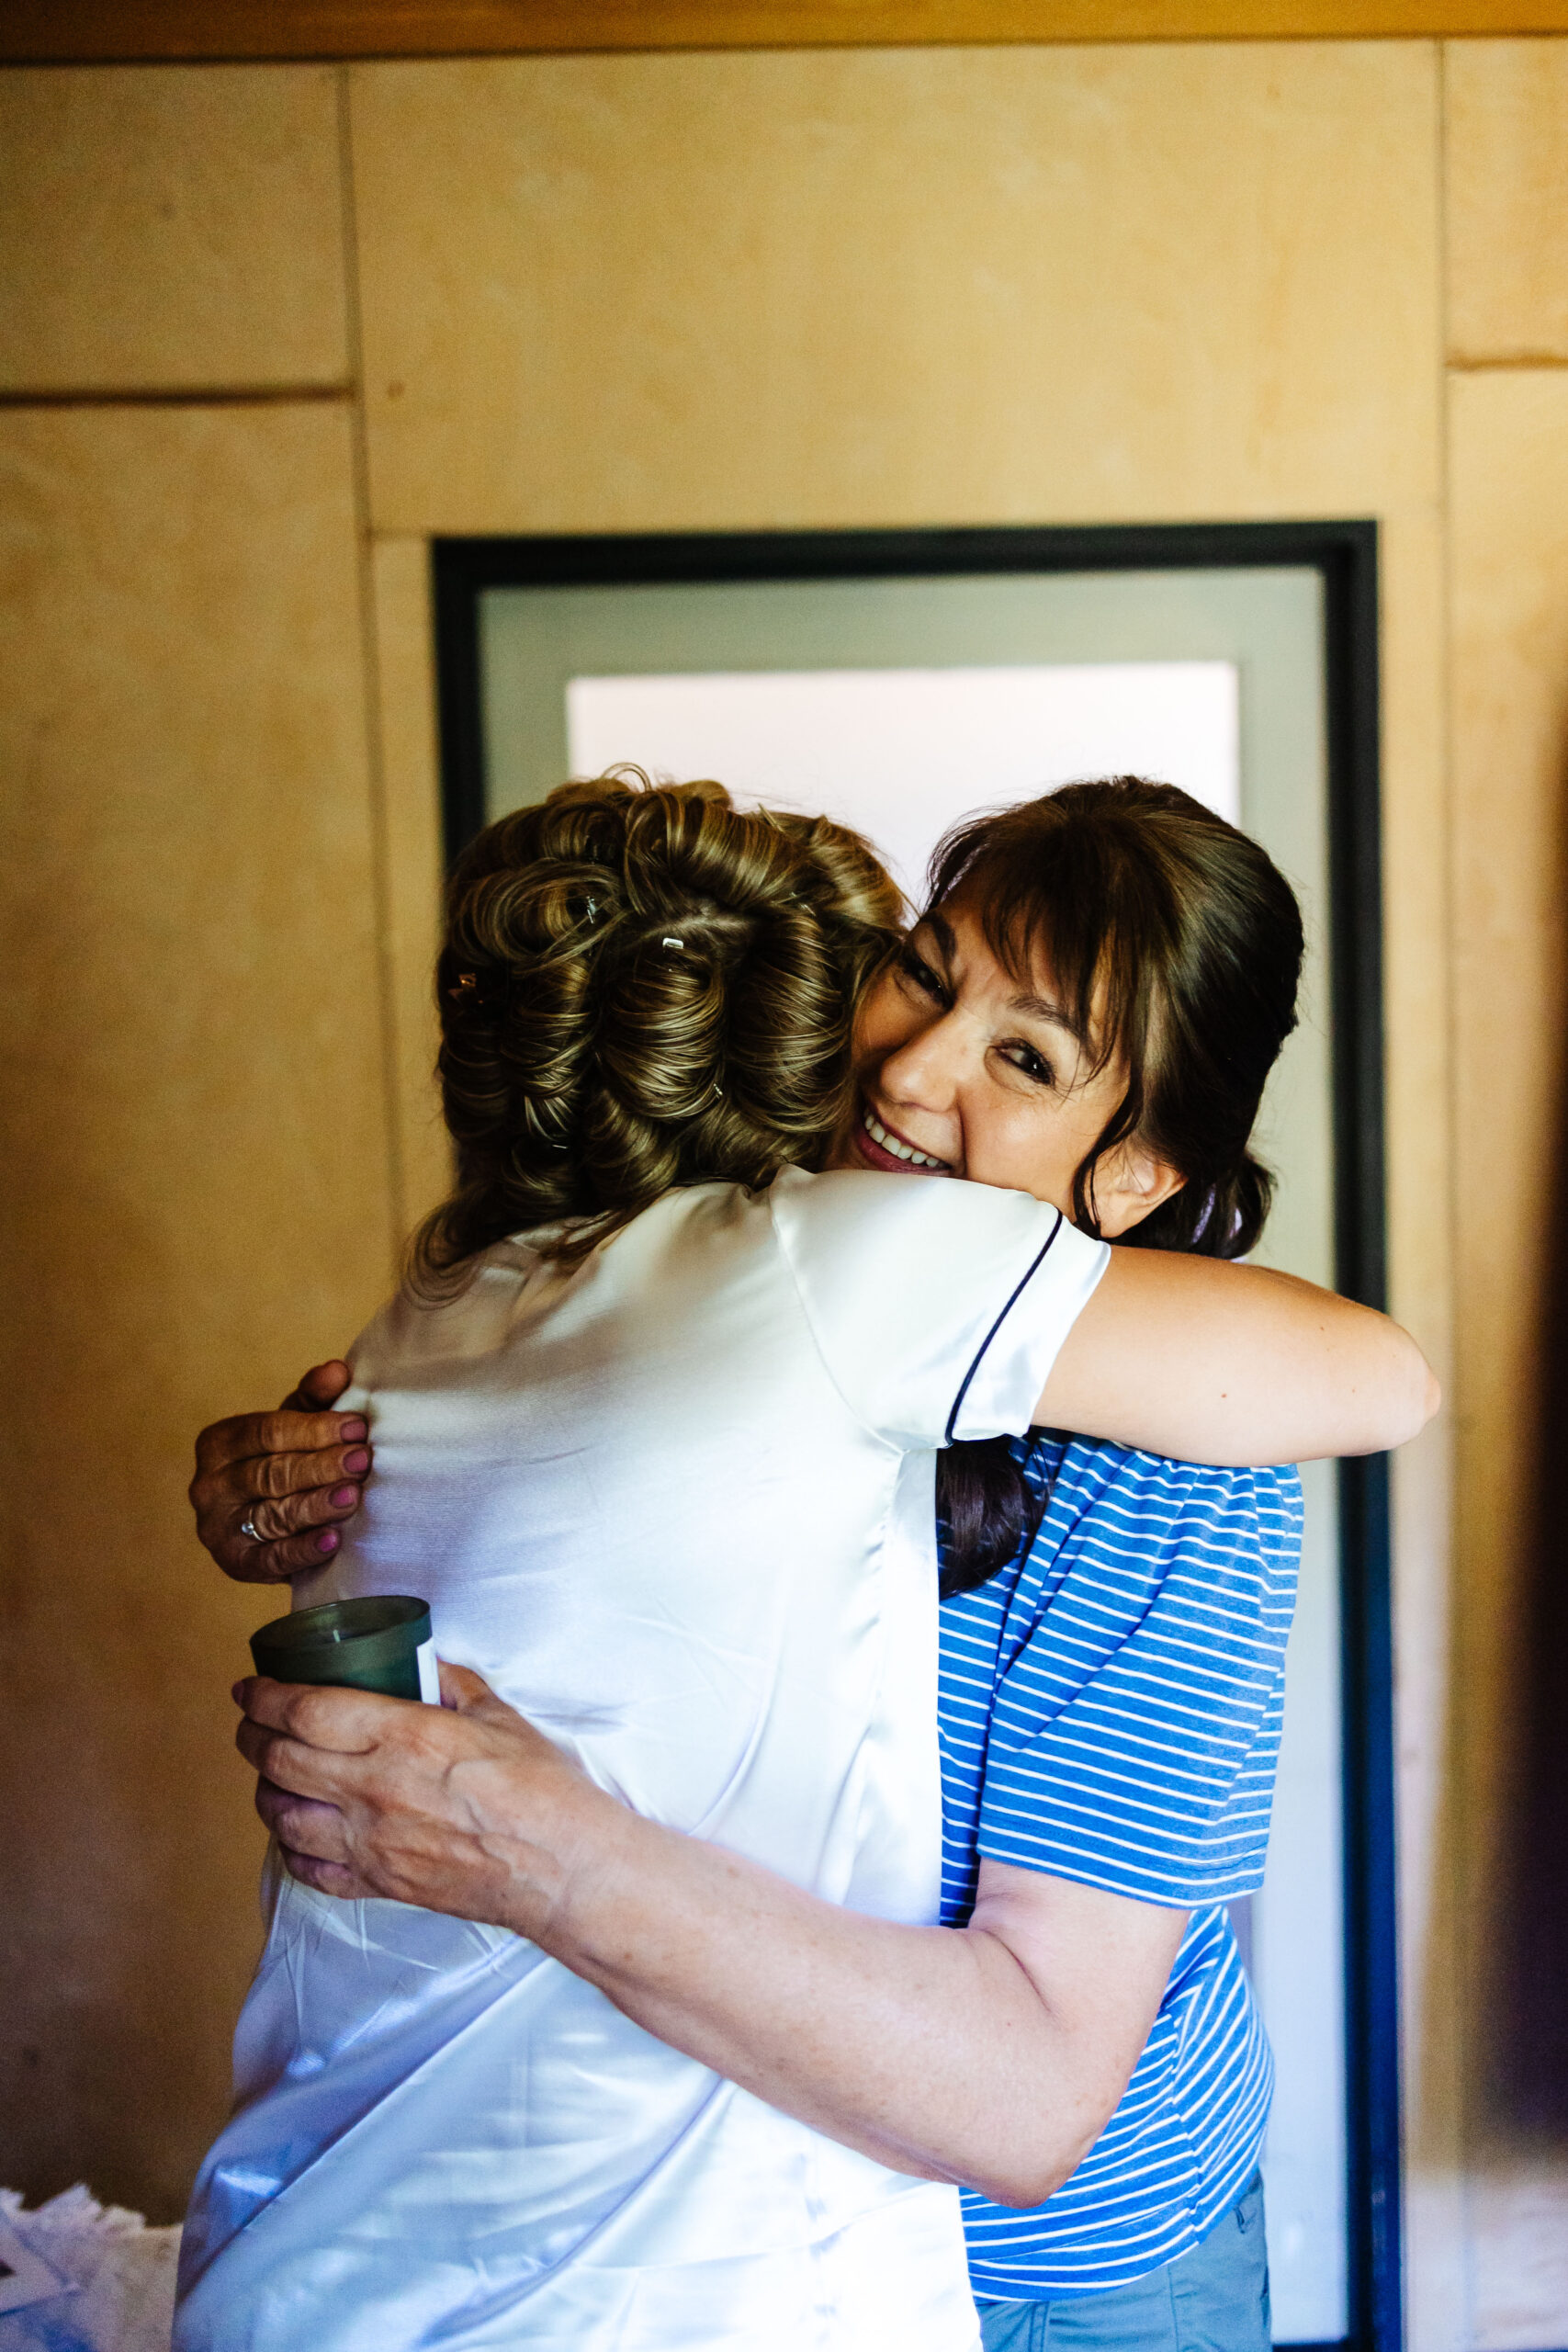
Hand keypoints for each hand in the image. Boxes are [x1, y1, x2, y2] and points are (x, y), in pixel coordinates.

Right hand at [190, 1360, 372, 1583]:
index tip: (356, 1428)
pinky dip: (303, 1550)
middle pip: (270, 1474)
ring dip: (316, 1506)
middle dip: (321, 1466)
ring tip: (353, 1496)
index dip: (313, 1429)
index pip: (266, 1432)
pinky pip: (271, 1559)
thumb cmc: (286, 1461)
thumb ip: (315, 1399)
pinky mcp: (235, 1565)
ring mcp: (218, 1528)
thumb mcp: (295, 1427)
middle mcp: (209, 1485)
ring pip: (273, 1515)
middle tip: (362, 1460)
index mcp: (219, 1443)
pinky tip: (334, 1540)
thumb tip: (337, 1371)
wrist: (274, 1526)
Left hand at [236, 1663, 605, 1936]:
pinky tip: (296, 1834)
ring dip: (264, 1791)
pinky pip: (310, 1870)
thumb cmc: (539, 1789)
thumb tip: (424, 1665)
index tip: (250, 1688)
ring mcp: (370, 1842)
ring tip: (267, 1775)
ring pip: (283, 1816)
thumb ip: (452, 1685)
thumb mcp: (498, 1715)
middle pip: (281, 1760)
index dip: (265, 1697)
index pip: (306, 1711)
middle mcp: (374, 1789)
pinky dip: (290, 1849)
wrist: (560, 1867)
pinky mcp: (379, 1884)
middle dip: (252, 1736)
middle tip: (249, 1723)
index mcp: (403, 1736)